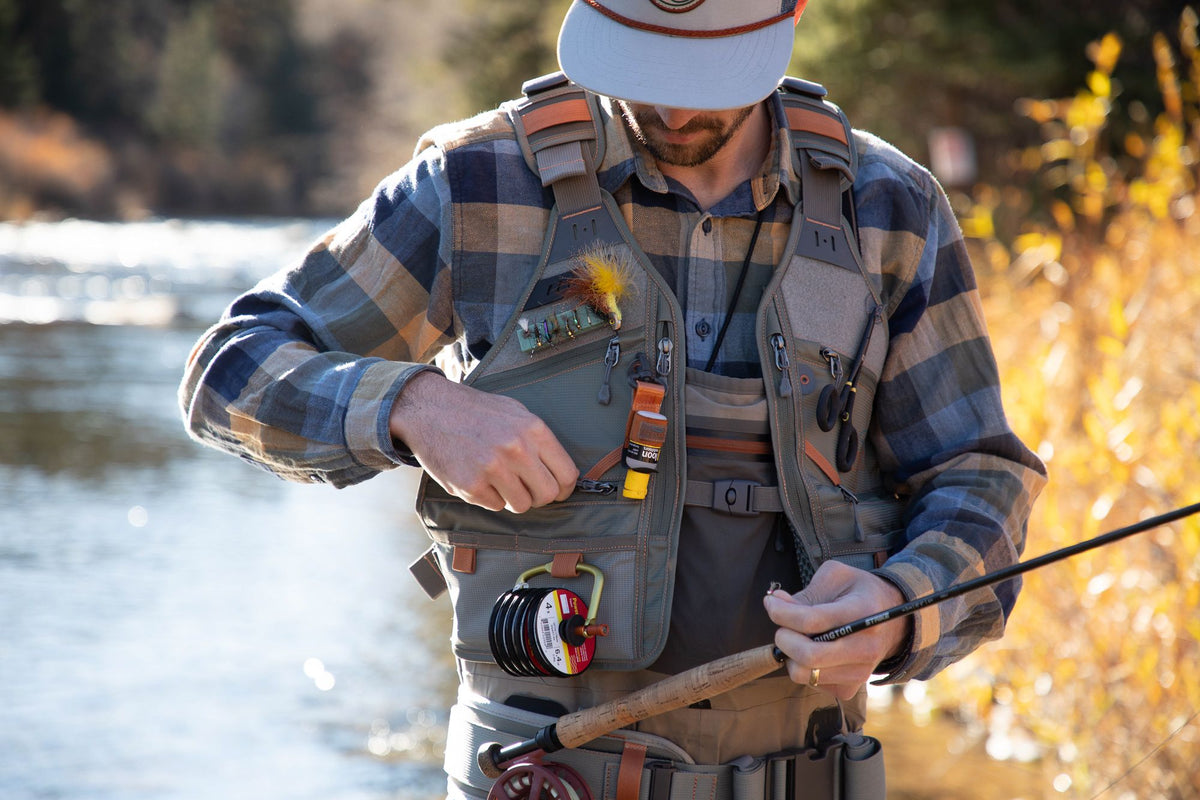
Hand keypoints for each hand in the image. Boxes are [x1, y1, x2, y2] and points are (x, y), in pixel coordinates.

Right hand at [389, 371, 578, 512]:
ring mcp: (493, 469)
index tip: (558, 490)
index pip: (567, 474)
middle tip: (527, 488)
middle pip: (548, 495)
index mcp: (533, 430)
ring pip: (522, 505)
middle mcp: (517, 449)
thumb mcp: (515, 412)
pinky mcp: (471, 486)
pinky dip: (489, 497)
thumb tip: (558, 470)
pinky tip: (479, 477)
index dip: (565, 488)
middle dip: (540, 496)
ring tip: (500, 481)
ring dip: (514, 498)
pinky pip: (495, 506)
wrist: (430, 409)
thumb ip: (539, 440)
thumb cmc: (475, 411)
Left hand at [763, 560, 909, 699]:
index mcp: (863, 612)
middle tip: (782, 626)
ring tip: (799, 637)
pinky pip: (810, 681)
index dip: (782, 612)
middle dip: (783, 638)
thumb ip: (805, 592)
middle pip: (808, 655)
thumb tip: (775, 602)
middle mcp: (865, 647)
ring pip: (804, 673)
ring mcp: (859, 673)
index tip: (771, 603)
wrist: (892, 624)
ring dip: (790, 654)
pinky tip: (814, 649)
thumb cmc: (859, 594)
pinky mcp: (849, 689)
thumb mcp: (837, 577)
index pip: (812, 621)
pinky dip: (803, 665)